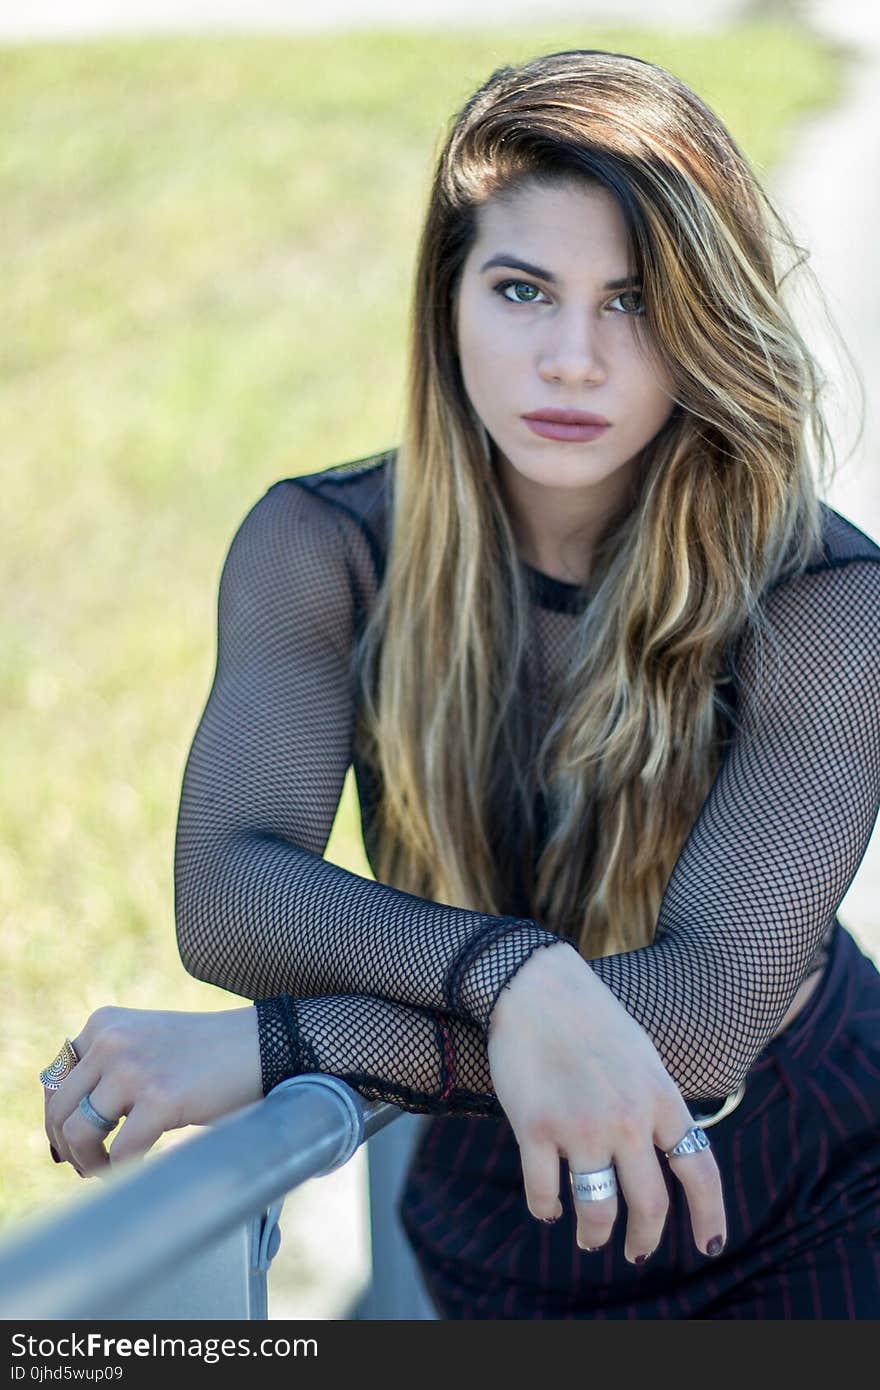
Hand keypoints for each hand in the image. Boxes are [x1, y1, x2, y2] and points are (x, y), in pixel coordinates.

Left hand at [43, 1006, 262, 1178]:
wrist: (262, 1045)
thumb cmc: (205, 1055)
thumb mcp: (145, 1045)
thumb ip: (105, 1071)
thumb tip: (61, 1134)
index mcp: (104, 1024)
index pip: (54, 1080)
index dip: (59, 1119)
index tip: (74, 1145)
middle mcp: (111, 1040)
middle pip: (59, 1110)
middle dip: (69, 1148)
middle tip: (91, 1167)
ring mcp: (133, 1067)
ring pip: (77, 1132)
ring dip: (89, 1163)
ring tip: (110, 1172)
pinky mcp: (160, 1097)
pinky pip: (121, 1152)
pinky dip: (125, 1171)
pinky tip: (143, 1168)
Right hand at [486, 943, 726, 1262]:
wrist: (535, 985)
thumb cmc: (590, 1018)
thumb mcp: (643, 1056)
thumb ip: (658, 1104)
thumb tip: (673, 1151)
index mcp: (660, 1098)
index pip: (699, 1171)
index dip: (710, 1216)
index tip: (711, 1245)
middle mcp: (627, 1119)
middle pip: (650, 1206)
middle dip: (644, 1240)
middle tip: (636, 1252)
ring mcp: (580, 1126)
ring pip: (597, 1211)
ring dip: (595, 1235)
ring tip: (591, 1238)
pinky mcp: (535, 1128)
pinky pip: (544, 1194)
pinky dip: (547, 1210)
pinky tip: (548, 1207)